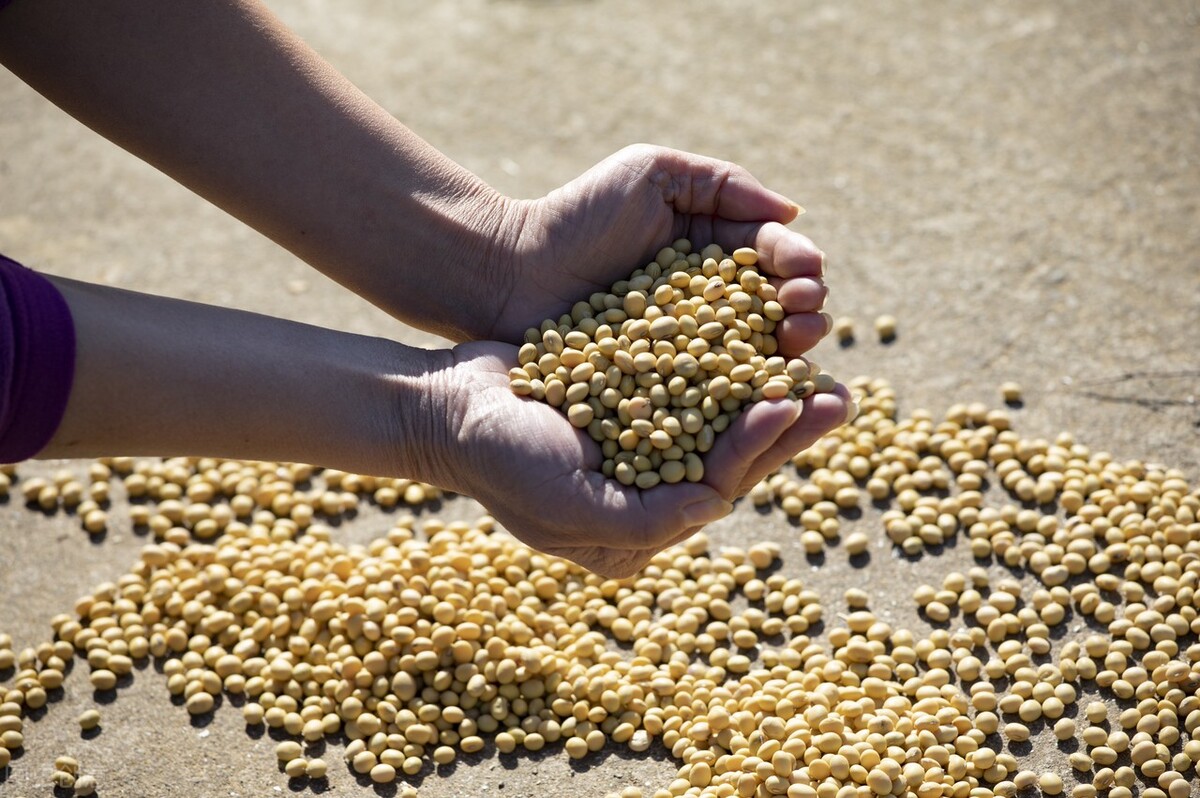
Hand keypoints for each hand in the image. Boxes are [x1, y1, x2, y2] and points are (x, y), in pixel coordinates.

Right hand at [422, 342, 850, 577]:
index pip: (715, 489)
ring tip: (813, 360)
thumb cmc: (499, 460)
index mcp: (637, 530)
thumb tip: (718, 508)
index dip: (759, 447)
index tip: (793, 402)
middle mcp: (647, 492)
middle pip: (731, 456)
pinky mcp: (632, 402)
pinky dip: (724, 362)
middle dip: (785, 425)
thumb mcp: (565, 503)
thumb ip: (646, 520)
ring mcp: (641, 446)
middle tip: (841, 393)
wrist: (447, 406)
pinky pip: (690, 384)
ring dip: (766, 390)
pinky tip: (756, 334)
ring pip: (720, 419)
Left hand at [485, 144, 829, 363]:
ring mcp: (686, 349)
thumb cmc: (575, 216)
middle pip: (773, 309)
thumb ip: (721, 183)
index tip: (806, 273)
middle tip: (806, 314)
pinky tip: (764, 393)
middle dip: (803, 309)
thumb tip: (793, 213)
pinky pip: (707, 392)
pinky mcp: (662, 387)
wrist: (510, 273)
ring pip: (751, 354)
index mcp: (713, 250)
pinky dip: (740, 394)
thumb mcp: (649, 173)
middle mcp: (708, 302)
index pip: (771, 255)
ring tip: (796, 349)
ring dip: (784, 353)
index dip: (798, 264)